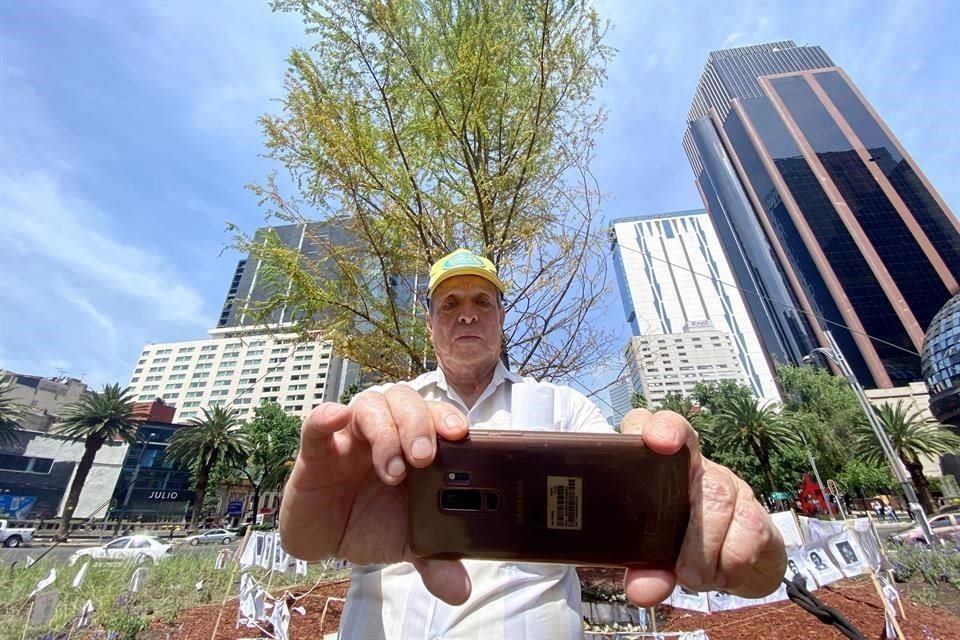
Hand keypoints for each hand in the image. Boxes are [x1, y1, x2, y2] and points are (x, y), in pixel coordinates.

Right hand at [279, 386, 472, 603]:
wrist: (326, 540)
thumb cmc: (371, 524)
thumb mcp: (407, 543)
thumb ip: (435, 559)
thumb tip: (460, 591)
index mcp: (415, 446)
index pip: (436, 416)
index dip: (448, 418)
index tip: (459, 433)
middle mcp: (387, 432)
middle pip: (407, 403)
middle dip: (419, 425)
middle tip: (423, 457)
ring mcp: (352, 436)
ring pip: (371, 406)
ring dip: (385, 431)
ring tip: (392, 469)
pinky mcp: (317, 449)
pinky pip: (318, 422)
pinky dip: (327, 416)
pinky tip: (336, 418)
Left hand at [620, 409, 786, 605]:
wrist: (731, 566)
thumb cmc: (679, 548)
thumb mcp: (654, 560)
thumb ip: (645, 571)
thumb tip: (644, 591)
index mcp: (656, 467)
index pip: (649, 424)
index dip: (655, 424)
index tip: (657, 440)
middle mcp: (694, 467)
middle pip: (692, 460)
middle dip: (686, 517)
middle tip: (680, 569)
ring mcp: (727, 483)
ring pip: (719, 496)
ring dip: (705, 549)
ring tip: (694, 578)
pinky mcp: (756, 510)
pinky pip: (750, 526)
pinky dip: (733, 560)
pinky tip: (723, 574)